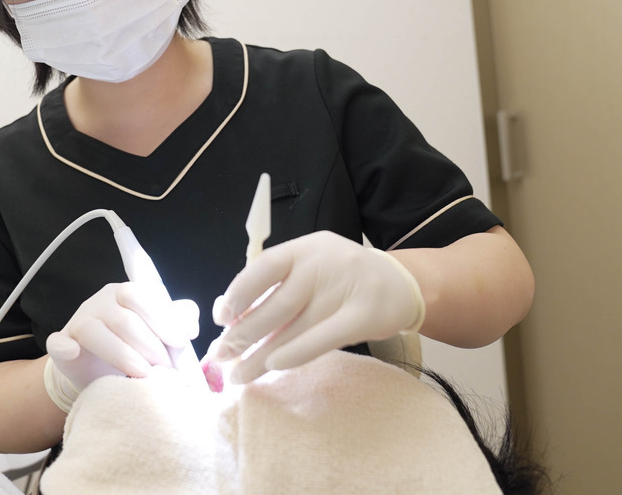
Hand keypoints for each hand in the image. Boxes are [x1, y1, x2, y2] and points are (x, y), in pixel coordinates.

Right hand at [43, 282, 198, 411]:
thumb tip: (191, 328)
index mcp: (126, 294)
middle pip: (123, 318)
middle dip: (148, 345)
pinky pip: (58, 342)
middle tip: (165, 368)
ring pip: (95, 332)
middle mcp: (101, 302)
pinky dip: (64, 347)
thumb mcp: (160, 333)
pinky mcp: (62, 344)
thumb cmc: (137, 349)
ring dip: (123, 356)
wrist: (103, 373)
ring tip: (144, 376)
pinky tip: (73, 352)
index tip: (181, 343)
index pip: (142, 296)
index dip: (163, 318)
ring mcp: (79, 321)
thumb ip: (180, 322)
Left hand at [206, 231, 424, 384]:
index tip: (220, 319)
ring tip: (239, 374)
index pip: (263, 267)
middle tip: (222, 356)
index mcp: (305, 248)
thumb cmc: (341, 279)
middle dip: (244, 334)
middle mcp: (324, 263)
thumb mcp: (309, 268)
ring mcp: (347, 288)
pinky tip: (274, 367)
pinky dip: (295, 354)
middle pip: (276, 304)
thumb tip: (229, 318)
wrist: (400, 284)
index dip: (238, 294)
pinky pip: (322, 339)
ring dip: (261, 356)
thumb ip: (275, 287)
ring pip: (294, 328)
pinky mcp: (365, 315)